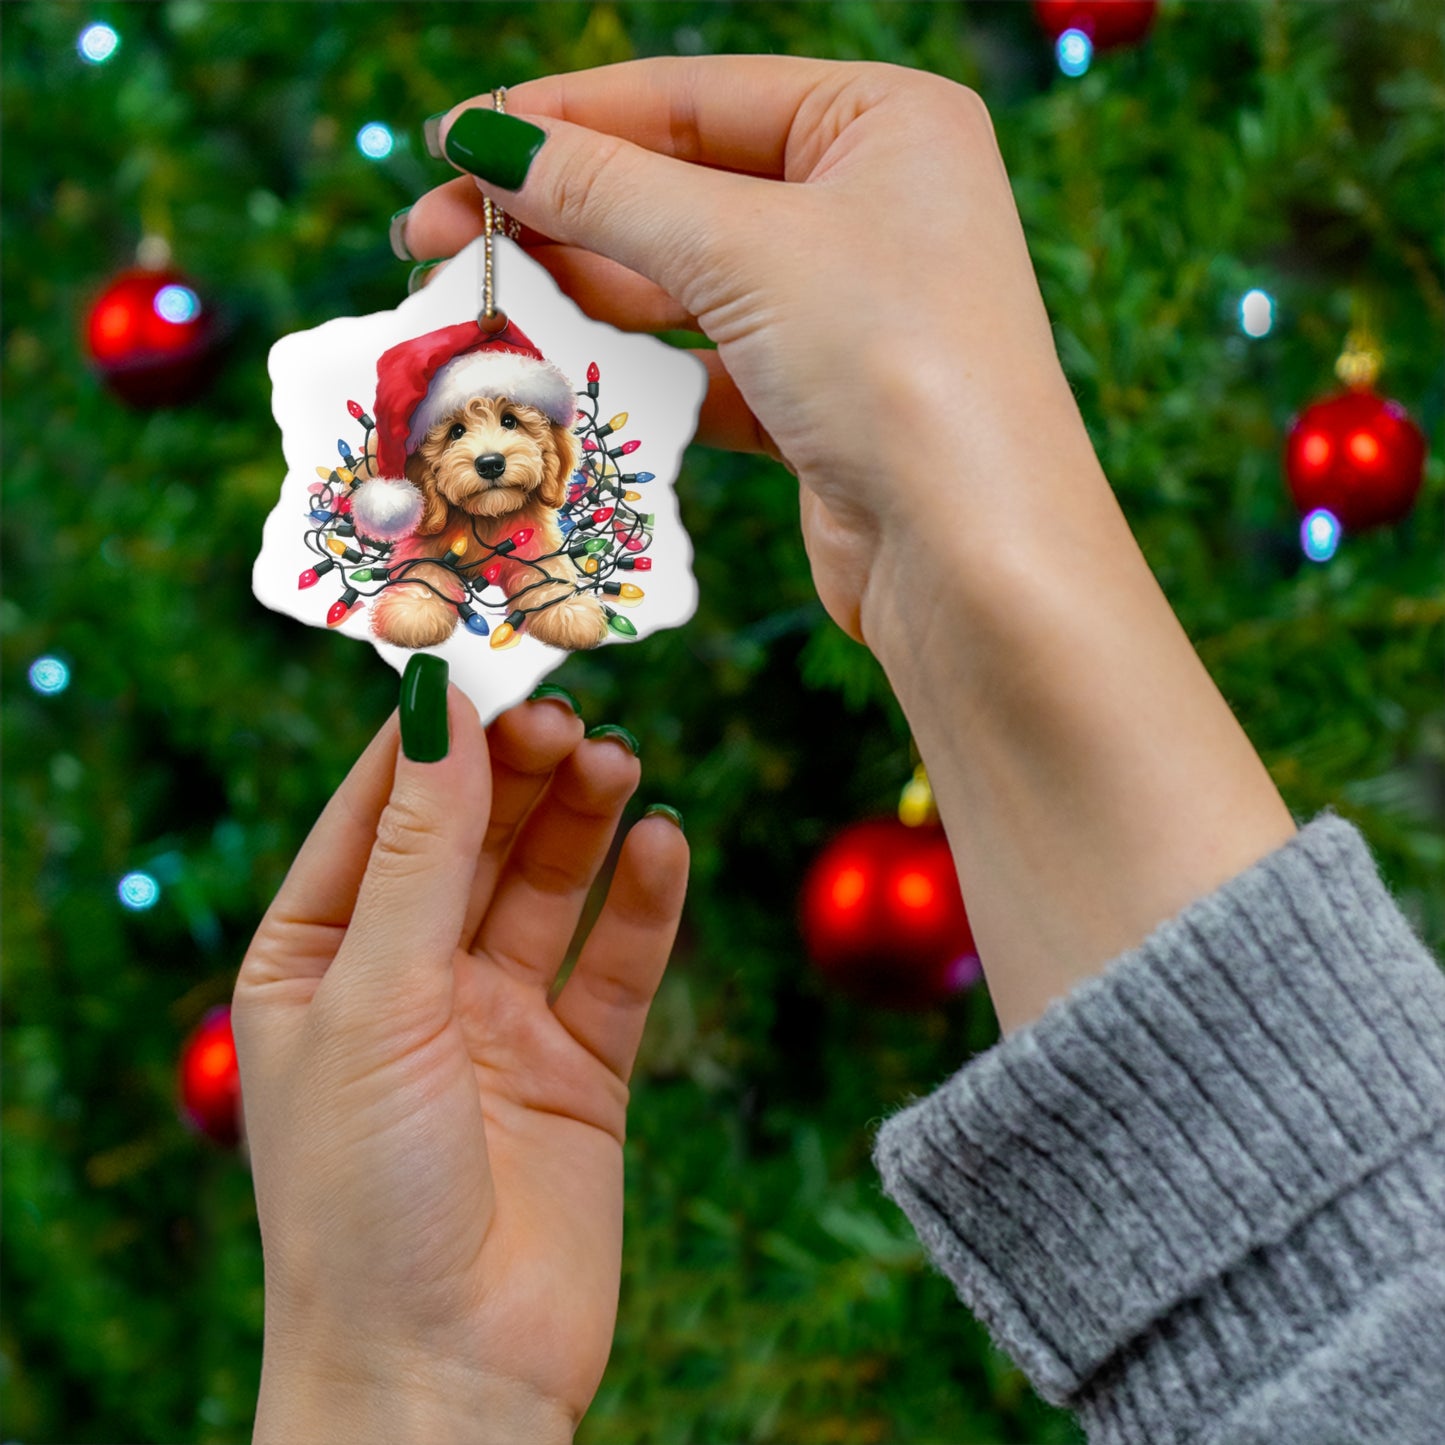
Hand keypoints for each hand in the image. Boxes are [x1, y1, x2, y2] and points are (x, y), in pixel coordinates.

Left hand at [233, 684, 686, 1441]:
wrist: (445, 1377)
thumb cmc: (362, 1196)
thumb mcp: (375, 999)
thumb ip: (419, 852)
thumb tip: (439, 706)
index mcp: (318, 959)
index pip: (376, 812)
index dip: (431, 735)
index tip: (488, 657)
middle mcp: (408, 980)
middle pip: (473, 838)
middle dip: (519, 771)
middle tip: (572, 713)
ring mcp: (497, 1022)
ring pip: (549, 886)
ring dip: (584, 820)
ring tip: (621, 762)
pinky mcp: (580, 1068)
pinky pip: (617, 963)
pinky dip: (644, 902)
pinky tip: (665, 844)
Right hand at [402, 59, 1295, 1035]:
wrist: (974, 559)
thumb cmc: (894, 364)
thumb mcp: (743, 249)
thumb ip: (607, 190)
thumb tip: (487, 139)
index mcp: (882, 122)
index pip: (690, 96)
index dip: (563, 119)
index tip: (452, 143)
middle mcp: (871, 204)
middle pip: (680, 187)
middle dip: (557, 212)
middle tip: (433, 238)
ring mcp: (847, 308)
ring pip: (685, 282)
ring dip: (584, 292)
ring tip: (477, 303)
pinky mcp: (819, 400)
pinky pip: (705, 362)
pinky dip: (636, 367)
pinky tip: (557, 370)